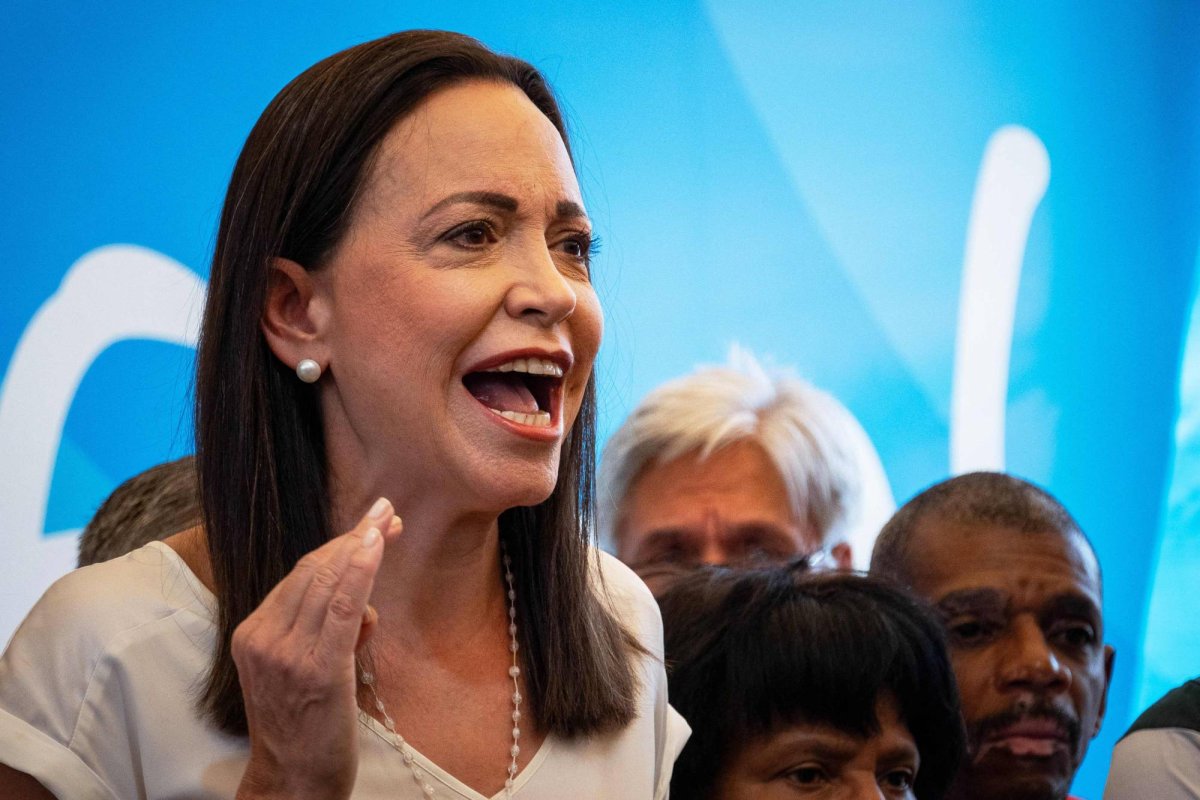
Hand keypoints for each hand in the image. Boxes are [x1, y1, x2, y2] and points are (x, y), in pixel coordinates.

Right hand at [232, 498, 402, 799]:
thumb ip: (327, 635)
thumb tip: (364, 608)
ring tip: (388, 522)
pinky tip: (376, 544)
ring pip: (326, 581)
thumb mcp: (304, 672)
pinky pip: (340, 606)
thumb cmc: (304, 728)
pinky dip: (359, 570)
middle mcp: (262, 638)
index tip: (369, 526)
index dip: (337, 546)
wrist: (294, 783)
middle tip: (386, 512)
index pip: (298, 576)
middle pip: (312, 571)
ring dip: (361, 545)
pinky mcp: (317, 668)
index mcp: (251, 634)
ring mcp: (287, 654)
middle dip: (352, 537)